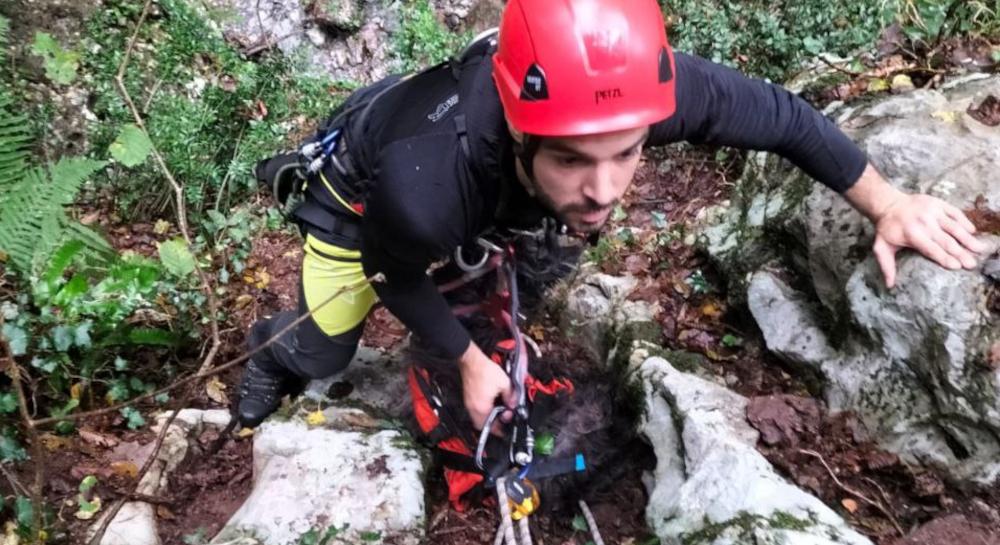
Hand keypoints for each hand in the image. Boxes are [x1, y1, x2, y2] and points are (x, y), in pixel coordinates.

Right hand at [458, 342, 514, 434]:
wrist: (472, 361)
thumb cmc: (484, 370)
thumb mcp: (504, 383)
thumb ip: (511, 396)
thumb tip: (514, 403)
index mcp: (482, 407)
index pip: (491, 426)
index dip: (500, 429)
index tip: (505, 428)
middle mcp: (473, 408)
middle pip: (482, 425)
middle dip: (492, 425)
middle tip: (501, 421)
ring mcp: (469, 404)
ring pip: (477, 419)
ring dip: (487, 418)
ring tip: (497, 413)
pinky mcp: (468, 398)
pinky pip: (474, 411)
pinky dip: (482, 411)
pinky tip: (489, 404)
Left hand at [871, 193, 987, 287]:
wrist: (888, 204)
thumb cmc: (887, 229)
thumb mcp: (881, 247)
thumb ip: (886, 266)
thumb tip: (890, 285)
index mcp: (911, 234)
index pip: (931, 249)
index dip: (944, 258)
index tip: (957, 267)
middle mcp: (924, 223)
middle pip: (945, 241)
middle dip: (960, 253)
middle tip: (971, 264)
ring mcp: (932, 211)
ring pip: (953, 227)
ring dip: (967, 239)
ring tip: (979, 249)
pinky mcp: (938, 203)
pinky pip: (955, 212)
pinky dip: (964, 221)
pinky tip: (972, 231)